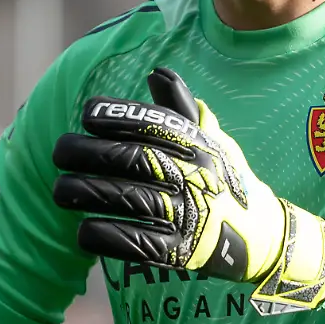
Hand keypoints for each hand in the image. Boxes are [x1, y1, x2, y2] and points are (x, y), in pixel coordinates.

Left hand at [52, 68, 324, 314]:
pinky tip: (83, 231)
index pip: (155, 124)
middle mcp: (197, 177)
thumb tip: (157, 72)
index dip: (119, 117)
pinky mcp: (184, 251)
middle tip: (59, 152)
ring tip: (60, 191)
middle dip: (90, 154)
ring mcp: (191, 215)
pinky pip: (139, 243)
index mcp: (201, 146)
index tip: (87, 114)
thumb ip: (180, 111)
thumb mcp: (212, 142)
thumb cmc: (226, 181)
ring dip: (89, 193)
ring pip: (130, 200)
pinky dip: (108, 237)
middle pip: (134, 160)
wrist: (266, 236)